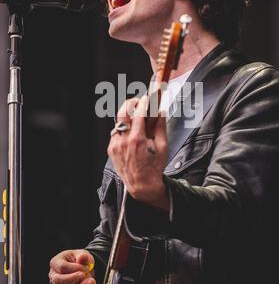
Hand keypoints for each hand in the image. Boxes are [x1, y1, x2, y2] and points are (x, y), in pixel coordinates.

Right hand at [48, 249, 100, 283]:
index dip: (74, 268)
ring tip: (92, 282)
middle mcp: (55, 275)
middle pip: (59, 280)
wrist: (81, 264)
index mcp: (56, 262)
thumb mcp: (81, 253)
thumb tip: (82, 258)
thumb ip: (82, 255)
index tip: (86, 267)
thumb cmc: (77, 257)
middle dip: (72, 279)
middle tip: (83, 275)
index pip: (62, 267)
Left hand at [108, 96, 168, 210]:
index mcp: (137, 139)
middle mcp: (124, 141)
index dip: (144, 103)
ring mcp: (115, 145)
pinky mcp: (111, 149)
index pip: (138, 113)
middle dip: (131, 103)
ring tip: (136, 119)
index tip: (147, 98)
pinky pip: (116, 133)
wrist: (142, 185)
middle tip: (138, 102)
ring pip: (118, 122)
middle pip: (122, 112)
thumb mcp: (162, 146)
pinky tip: (132, 134)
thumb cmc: (153, 167)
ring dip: (127, 117)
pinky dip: (124, 130)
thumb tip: (162, 112)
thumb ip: (161, 126)